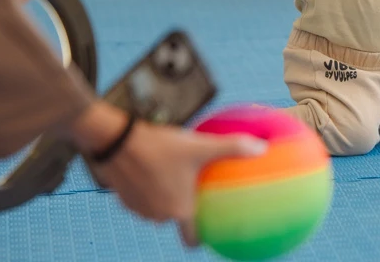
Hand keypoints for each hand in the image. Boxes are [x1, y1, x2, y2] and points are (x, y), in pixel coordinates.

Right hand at [89, 116, 266, 246]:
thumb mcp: (200, 145)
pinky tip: (157, 166)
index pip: (192, 238)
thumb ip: (233, 148)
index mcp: (179, 210)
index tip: (214, 230)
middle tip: (196, 187)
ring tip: (178, 175)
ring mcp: (139, 209)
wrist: (116, 141)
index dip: (202, 239)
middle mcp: (158, 215)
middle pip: (177, 217)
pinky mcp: (124, 198)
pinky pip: (143, 196)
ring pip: (159, 207)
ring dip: (166, 195)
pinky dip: (149, 187)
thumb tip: (263, 147)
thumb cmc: (161, 146)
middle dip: (186, 205)